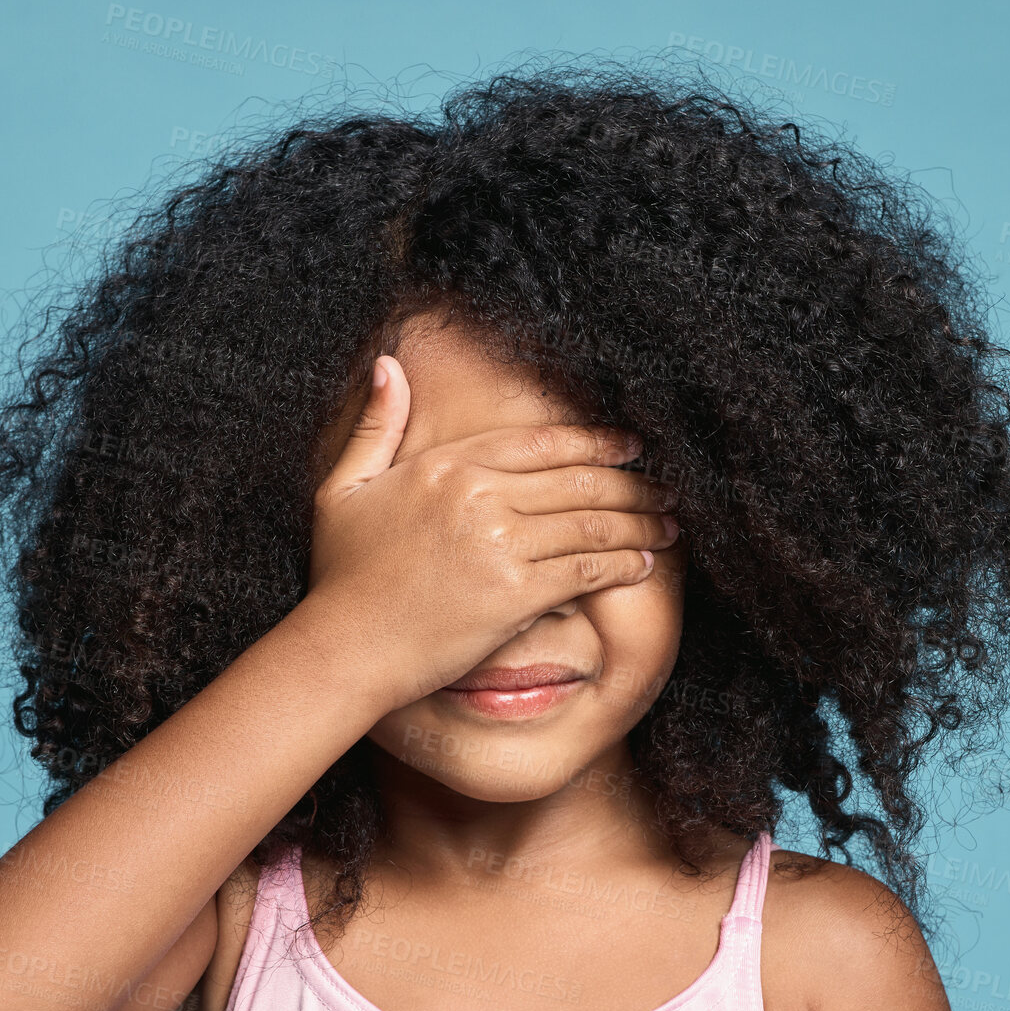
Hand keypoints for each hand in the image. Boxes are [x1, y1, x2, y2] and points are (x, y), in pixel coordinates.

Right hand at [306, 353, 680, 712]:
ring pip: (591, 523)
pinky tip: (643, 563)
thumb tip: (389, 363)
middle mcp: (480, 495)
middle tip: (664, 490)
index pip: (543, 442)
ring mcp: (501, 544)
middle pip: (579, 480)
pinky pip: (585, 569)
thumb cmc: (343, 575)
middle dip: (632, 484)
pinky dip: (622, 564)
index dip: (596, 442)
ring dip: (640, 523)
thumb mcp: (345, 488)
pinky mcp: (516, 594)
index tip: (629, 446)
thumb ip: (376, 425)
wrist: (346, 647)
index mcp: (449, 464)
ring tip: (667, 526)